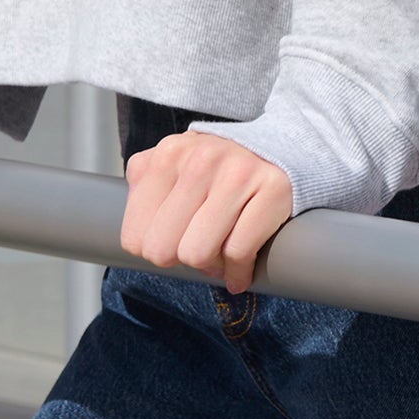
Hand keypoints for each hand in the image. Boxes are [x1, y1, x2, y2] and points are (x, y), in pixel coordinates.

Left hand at [121, 130, 296, 295]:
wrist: (283, 147)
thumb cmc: (220, 170)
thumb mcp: (174, 168)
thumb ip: (146, 193)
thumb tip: (142, 246)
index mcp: (167, 154)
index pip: (135, 238)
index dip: (154, 249)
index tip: (174, 242)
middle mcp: (200, 159)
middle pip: (162, 250)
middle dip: (180, 259)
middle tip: (198, 249)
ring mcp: (238, 172)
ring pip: (198, 254)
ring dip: (210, 266)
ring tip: (220, 254)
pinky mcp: (273, 189)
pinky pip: (238, 253)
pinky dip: (238, 271)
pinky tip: (240, 267)